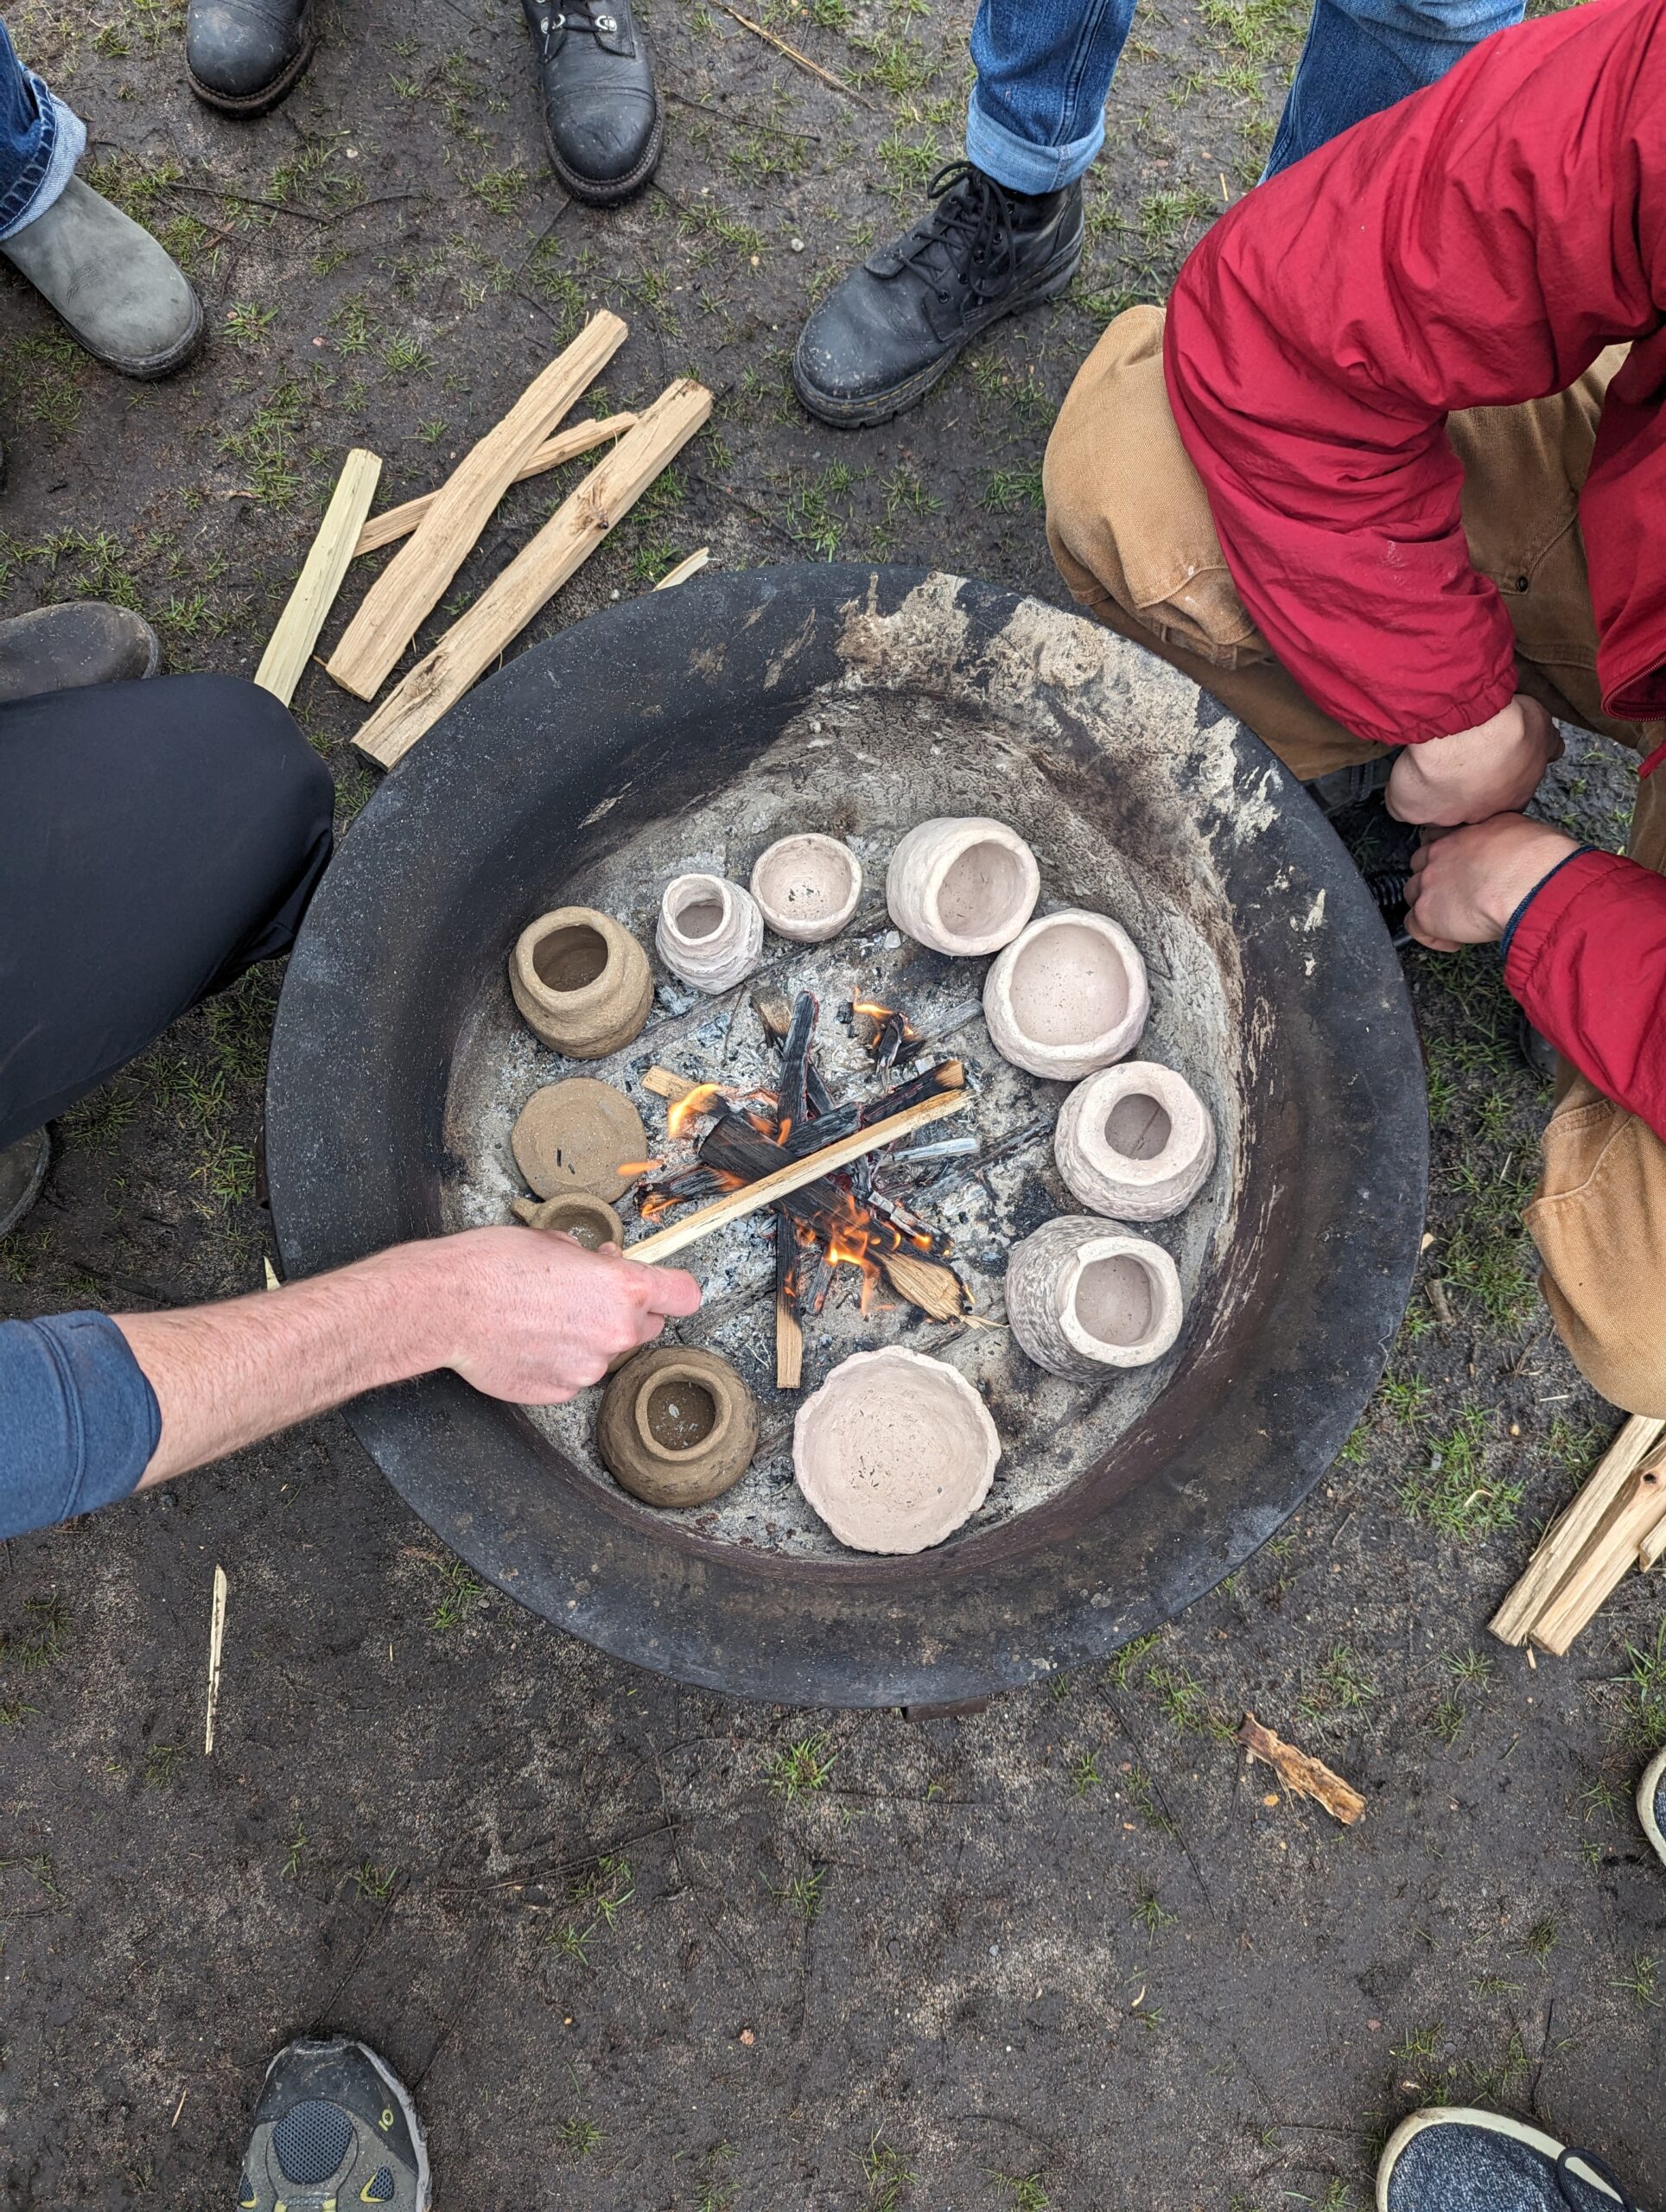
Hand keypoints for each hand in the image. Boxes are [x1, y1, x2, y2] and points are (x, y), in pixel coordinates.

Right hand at [399, 1227, 701, 1402]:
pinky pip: (572, 1373)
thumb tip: (601, 1264)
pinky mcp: (560, 1391)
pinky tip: (528, 1340)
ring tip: (542, 1318)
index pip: (685, 1296)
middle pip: (646, 1326)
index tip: (660, 1287)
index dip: (671, 1290)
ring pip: (605, 1352)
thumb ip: (593, 1261)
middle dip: (623, 1312)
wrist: (446, 1306)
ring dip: (587, 1337)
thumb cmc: (493, 1265)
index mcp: (623, 1289)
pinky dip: (558, 1360)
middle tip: (584, 1295)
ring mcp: (588, 1368)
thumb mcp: (554, 1242)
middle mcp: (614, 1332)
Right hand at [1387, 695, 1561, 826]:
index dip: (1490, 789)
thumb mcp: (1543, 732)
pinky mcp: (1411, 810)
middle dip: (1461, 799)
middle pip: (1467, 815)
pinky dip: (1402, 795)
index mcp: (1512, 799)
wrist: (1470, 733)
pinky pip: (1403, 807)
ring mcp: (1443, 817)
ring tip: (1427, 775)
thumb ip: (1546, 744)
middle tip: (1452, 775)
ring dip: (1432, 798)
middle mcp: (1478, 815)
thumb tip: (1555, 750)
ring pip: (1435, 816)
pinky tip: (1405, 779)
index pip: (1500, 804)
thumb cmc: (1508, 731)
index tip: (1482, 775)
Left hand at [1404, 815, 1579, 950]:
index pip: (1435, 840)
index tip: (1456, 868)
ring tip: (1455, 921)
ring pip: (1413, 895)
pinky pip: (1414, 928)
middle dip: (1434, 882)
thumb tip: (1506, 849)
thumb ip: (1499, 837)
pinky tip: (1453, 942)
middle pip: (1419, 867)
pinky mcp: (1427, 914)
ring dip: (1430, 908)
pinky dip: (1431, 938)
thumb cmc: (1537, 857)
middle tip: (1457, 897)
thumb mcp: (1517, 829)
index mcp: (1461, 833)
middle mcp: (1438, 855)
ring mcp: (1428, 884)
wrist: (1532, 882)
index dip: (1444, 857)